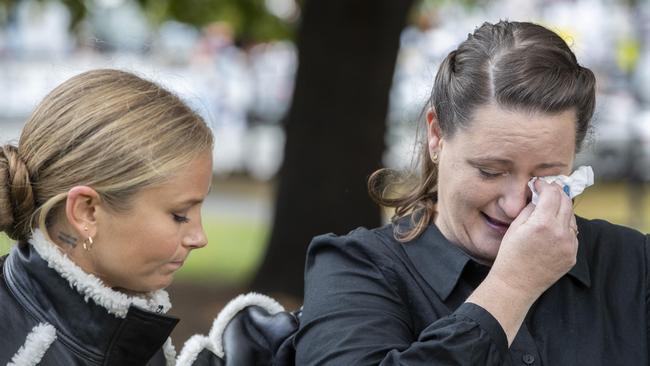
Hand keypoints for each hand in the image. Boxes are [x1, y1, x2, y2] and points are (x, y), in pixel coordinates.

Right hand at [489, 179, 578, 299]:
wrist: (515, 284)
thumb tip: (539, 196)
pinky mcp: (572, 255)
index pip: (552, 193)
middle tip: (548, 191)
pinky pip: (572, 234)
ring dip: (562, 210)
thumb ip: (530, 208)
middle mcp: (560, 233)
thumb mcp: (515, 227)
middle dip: (557, 193)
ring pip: (571, 217)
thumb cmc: (510, 255)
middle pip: (566, 202)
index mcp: (543, 223)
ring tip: (549, 211)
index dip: (545, 185)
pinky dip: (564, 227)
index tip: (539, 184)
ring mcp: (569, 245)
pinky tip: (551, 230)